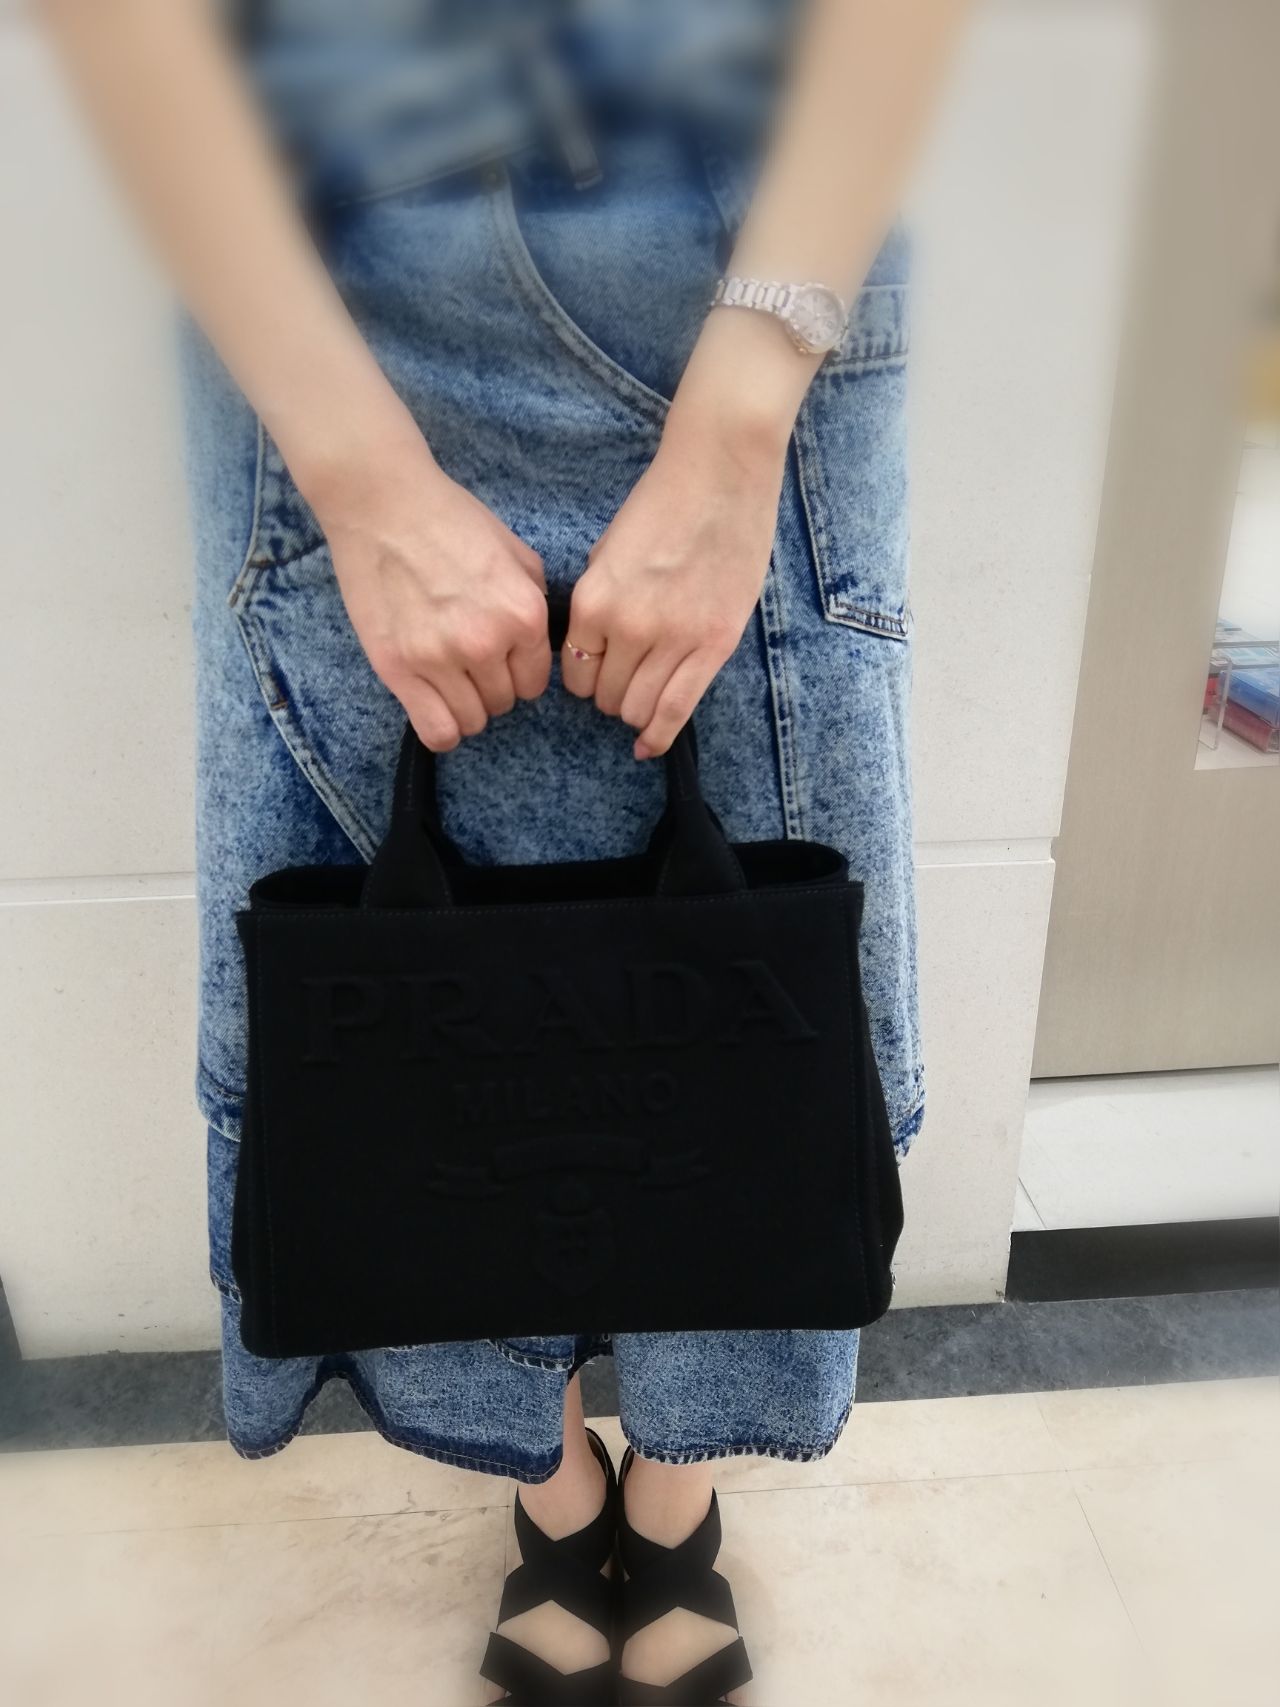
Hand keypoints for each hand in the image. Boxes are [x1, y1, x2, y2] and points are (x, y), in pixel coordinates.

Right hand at [308, 429, 551, 751]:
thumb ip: (534, 602)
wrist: (383, 504)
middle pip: (504, 703)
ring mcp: (439, 659)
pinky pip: (436, 731)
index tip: (502, 659)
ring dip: (466, 706)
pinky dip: (442, 728)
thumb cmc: (450, 520)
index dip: (520, 672)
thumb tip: (537, 645)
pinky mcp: (398, 669)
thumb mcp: (516, 553)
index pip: (536, 682)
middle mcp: (486, 643)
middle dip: (492, 686)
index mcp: (523, 614)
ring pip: (472, 721)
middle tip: (470, 661)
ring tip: (450, 680)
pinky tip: (434, 705)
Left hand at [563, 413, 787, 756]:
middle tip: (622, 680)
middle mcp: (628, 626)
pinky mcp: (714, 645)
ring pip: (637, 709)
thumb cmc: (662, 504)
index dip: (583, 678)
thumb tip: (592, 647)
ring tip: (642, 696)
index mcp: (593, 600)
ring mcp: (674, 639)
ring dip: (634, 711)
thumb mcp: (607, 552)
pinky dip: (658, 736)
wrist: (719, 474)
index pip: (574, 673)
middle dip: (608, 695)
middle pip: (604, 697)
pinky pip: (677, 710)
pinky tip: (648, 747)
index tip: (595, 672)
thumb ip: (598, 603)